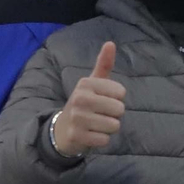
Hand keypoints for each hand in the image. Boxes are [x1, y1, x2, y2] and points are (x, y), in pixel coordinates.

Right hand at [52, 42, 125, 157]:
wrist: (62, 129)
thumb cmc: (85, 103)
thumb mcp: (93, 83)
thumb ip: (104, 64)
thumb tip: (111, 43)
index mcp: (86, 83)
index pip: (121, 92)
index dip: (116, 99)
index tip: (103, 100)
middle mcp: (80, 98)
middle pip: (119, 109)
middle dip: (114, 115)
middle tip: (100, 114)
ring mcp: (77, 118)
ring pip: (114, 125)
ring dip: (109, 128)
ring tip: (96, 124)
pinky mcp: (77, 136)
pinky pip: (105, 140)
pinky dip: (101, 140)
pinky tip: (91, 135)